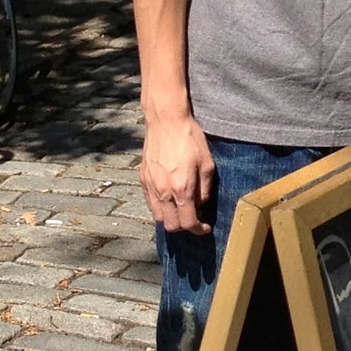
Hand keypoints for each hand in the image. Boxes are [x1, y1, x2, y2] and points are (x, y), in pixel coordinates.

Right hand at [142, 111, 216, 233]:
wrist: (166, 120)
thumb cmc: (189, 138)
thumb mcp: (207, 164)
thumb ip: (205, 189)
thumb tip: (201, 205)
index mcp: (182, 189)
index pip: (188, 223)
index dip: (198, 230)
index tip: (204, 228)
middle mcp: (163, 191)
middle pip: (171, 225)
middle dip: (184, 227)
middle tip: (193, 219)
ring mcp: (151, 186)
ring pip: (158, 217)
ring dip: (170, 218)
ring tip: (181, 209)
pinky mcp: (143, 178)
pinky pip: (150, 202)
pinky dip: (160, 207)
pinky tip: (169, 198)